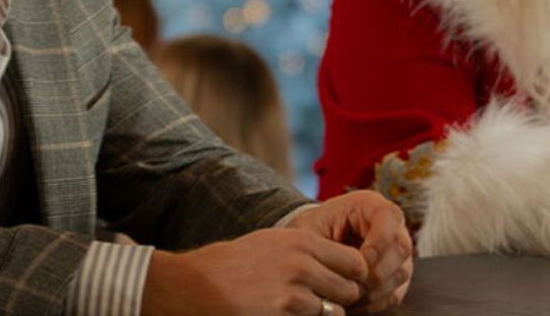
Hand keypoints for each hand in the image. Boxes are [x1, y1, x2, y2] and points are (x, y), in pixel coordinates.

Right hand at [141, 227, 366, 315]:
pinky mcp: (283, 314)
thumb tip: (341, 265)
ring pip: (333, 312)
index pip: (355, 262)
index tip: (338, 284)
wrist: (194, 284)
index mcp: (302, 241)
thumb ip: (307, 251)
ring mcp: (293, 291)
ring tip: (292, 308)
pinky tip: (279, 314)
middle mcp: (302, 263)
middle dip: (338, 300)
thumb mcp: (273, 243)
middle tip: (320, 302)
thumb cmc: (233, 264)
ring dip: (320, 314)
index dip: (351, 277)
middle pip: (350, 290)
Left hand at [285, 191, 413, 313]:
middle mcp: (392, 226)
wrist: (311, 246)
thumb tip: (352, 269)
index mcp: (371, 205)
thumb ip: (327, 245)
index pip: (390, 217)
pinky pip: (395, 294)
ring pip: (400, 274)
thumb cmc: (311, 233)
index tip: (358, 262)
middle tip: (351, 286)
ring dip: (374, 291)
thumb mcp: (311, 230)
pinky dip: (374, 304)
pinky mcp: (395, 276)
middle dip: (376, 272)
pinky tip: (353, 305)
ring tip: (346, 297)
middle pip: (401, 248)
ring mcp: (397, 252)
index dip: (379, 242)